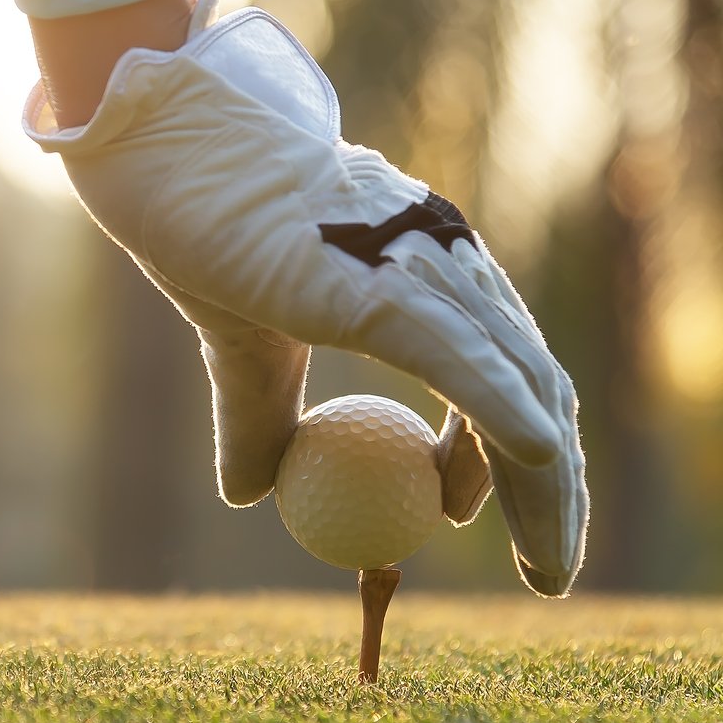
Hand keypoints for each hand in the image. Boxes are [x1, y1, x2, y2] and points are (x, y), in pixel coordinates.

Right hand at [26, 0, 587, 593]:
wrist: (166, 147)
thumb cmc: (201, 224)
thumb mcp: (242, 343)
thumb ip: (258, 416)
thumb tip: (252, 493)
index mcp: (425, 269)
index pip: (503, 373)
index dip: (504, 458)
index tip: (458, 517)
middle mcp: (448, 263)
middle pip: (537, 390)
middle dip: (556, 492)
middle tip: (550, 575)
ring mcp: (429, 269)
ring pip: (522, 392)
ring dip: (548, 490)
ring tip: (549, 571)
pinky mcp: (391, 286)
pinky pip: (470, 369)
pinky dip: (509, 425)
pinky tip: (536, 467)